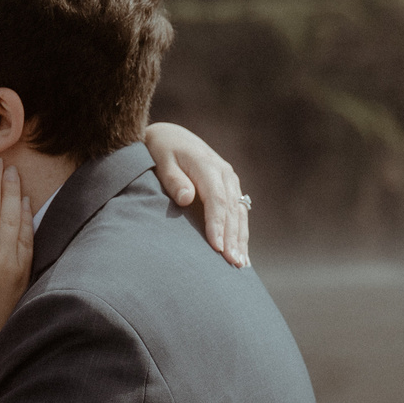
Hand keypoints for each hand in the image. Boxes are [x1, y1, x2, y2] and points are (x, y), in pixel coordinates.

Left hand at [142, 122, 249, 266]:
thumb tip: (185, 198)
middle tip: (232, 264)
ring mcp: (230, 181)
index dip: (218, 224)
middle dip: (233, 238)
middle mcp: (224, 173)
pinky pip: (240, 213)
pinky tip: (242, 254)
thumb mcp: (161, 159)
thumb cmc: (161, 150)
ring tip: (241, 265)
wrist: (171, 136)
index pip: (217, 199)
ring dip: (241, 239)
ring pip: (240, 213)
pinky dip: (241, 234)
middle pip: (232, 210)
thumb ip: (172, 179)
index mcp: (207, 166)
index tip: (217, 247)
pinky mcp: (231, 188)